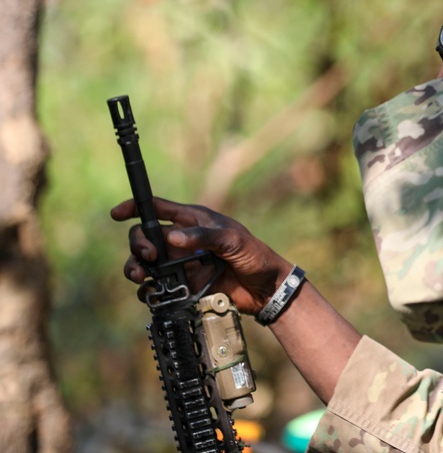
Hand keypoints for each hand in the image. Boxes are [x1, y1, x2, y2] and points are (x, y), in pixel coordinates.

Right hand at [115, 197, 291, 315]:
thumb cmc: (254, 255)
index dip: (136, 207)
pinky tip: (151, 293)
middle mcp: (183, 240)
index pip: (159, 209)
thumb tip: (172, 238)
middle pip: (145, 237)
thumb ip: (204, 236)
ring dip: (136, 268)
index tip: (117, 214)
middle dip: (138, 244)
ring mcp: (181, 263)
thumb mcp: (233, 241)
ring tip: (142, 276)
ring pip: (145, 263)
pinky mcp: (183, 285)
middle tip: (149, 257)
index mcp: (194, 221)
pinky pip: (156, 287)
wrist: (265, 288)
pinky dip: (148, 290)